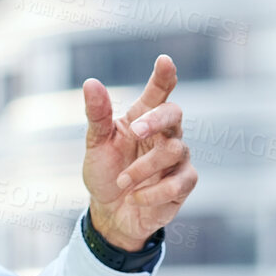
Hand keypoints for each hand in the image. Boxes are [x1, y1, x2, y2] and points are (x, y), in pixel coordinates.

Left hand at [82, 55, 198, 251]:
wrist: (110, 214)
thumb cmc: (105, 173)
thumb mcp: (96, 144)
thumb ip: (97, 115)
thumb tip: (91, 83)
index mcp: (143, 118)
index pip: (158, 92)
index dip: (164, 76)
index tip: (164, 61)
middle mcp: (165, 134)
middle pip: (174, 113)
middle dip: (157, 119)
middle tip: (135, 130)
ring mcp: (177, 158)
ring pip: (174, 150)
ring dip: (142, 168)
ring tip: (122, 182)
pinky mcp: (184, 184)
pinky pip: (178, 183)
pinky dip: (153, 192)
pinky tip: (136, 198)